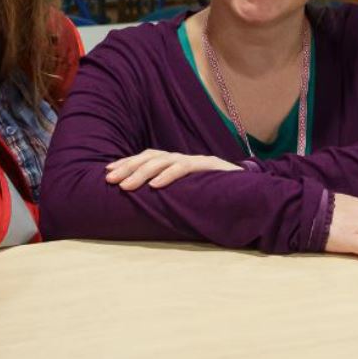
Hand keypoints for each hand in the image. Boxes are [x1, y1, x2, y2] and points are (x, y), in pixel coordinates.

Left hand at [105, 150, 241, 189]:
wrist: (249, 188)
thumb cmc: (215, 193)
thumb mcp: (187, 191)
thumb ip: (170, 192)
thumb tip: (143, 202)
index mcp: (176, 162)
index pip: (148, 156)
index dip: (127, 162)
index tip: (108, 172)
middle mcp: (183, 158)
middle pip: (151, 156)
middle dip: (128, 167)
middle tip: (110, 180)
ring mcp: (196, 160)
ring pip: (163, 160)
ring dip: (142, 173)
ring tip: (126, 186)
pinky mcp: (209, 166)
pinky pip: (185, 168)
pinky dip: (168, 175)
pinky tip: (155, 185)